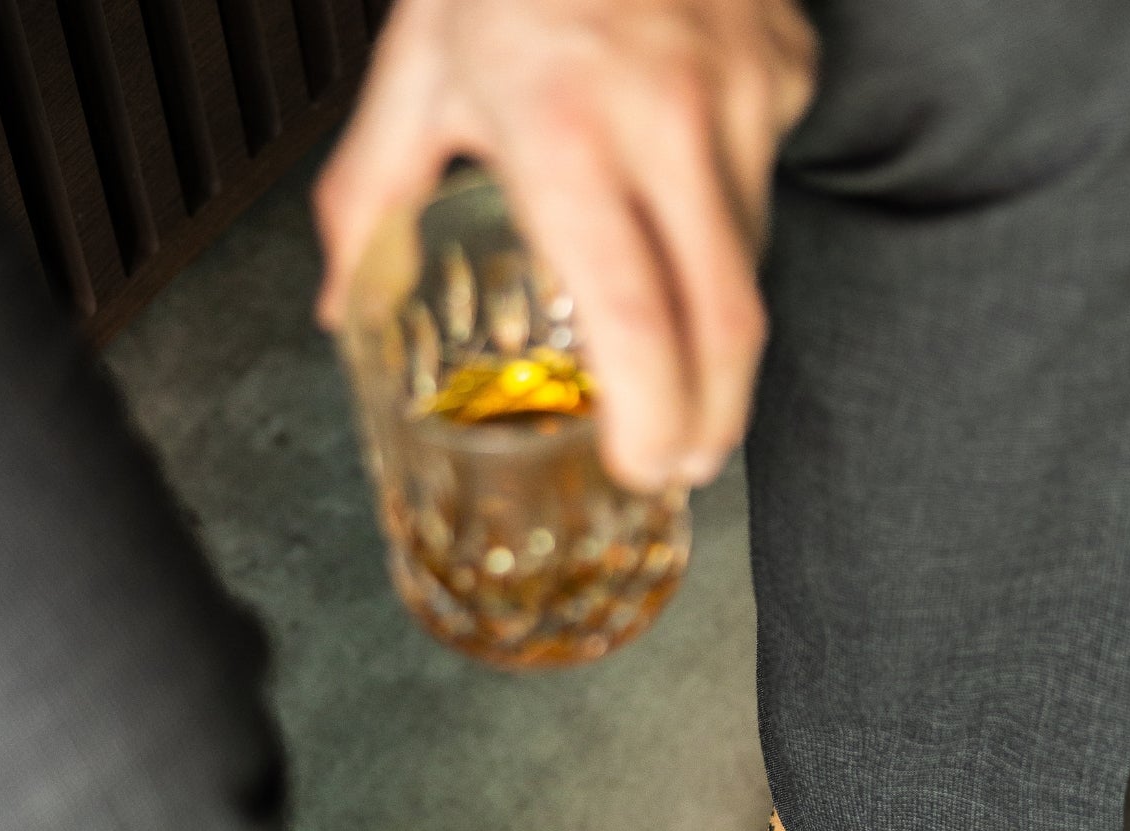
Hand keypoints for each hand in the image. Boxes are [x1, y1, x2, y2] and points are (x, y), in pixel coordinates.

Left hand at [315, 0, 815, 491]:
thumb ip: (374, 197)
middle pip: (729, 322)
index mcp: (563, 127)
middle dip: (715, 417)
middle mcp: (668, 118)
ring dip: (717, 329)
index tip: (647, 464)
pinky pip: (769, 190)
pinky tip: (690, 212)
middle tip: (686, 460)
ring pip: (753, 263)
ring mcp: (743, 95)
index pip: (636, 315)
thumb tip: (343, 306)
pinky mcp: (787, 75)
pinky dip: (734, 229)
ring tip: (678, 355)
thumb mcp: (418, 68)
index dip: (656, 414)